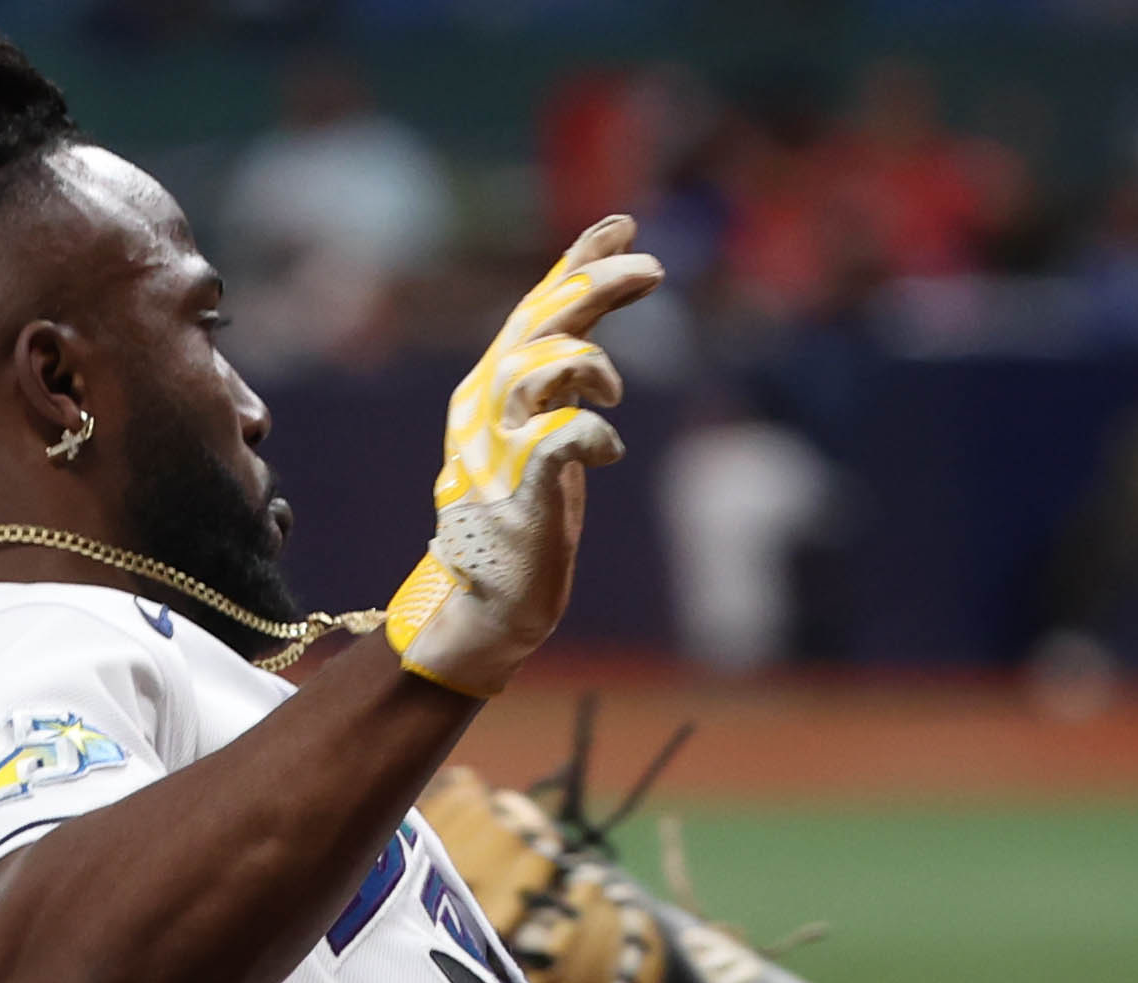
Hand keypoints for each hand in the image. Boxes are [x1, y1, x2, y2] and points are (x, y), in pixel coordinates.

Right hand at [382, 217, 662, 697]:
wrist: (490, 603)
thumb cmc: (525, 516)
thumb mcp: (542, 430)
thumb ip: (562, 377)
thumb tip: (590, 319)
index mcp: (489, 386)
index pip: (537, 306)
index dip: (579, 260)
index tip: (625, 224)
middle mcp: (484, 406)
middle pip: (539, 321)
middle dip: (596, 285)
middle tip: (653, 270)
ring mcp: (497, 448)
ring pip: (537, 366)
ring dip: (588, 364)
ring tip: (614, 393)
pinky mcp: (521, 492)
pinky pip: (559, 439)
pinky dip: (593, 433)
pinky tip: (611, 448)